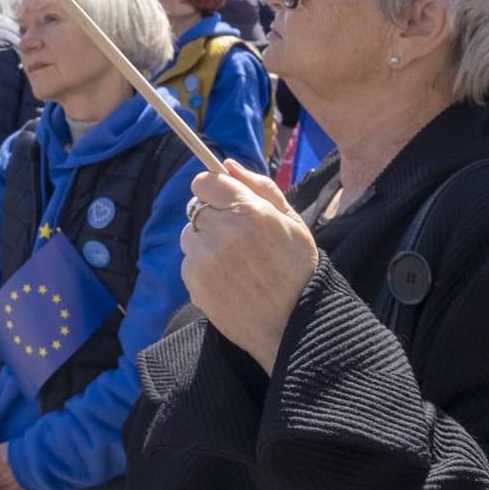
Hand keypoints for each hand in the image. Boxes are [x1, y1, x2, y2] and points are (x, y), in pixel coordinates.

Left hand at [181, 159, 319, 372]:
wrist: (297, 325)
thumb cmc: (299, 269)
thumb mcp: (291, 221)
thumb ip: (260, 186)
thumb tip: (227, 164)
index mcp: (248, 209)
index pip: (204, 182)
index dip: (212, 190)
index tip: (223, 201)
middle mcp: (222, 230)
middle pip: (196, 209)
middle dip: (213, 219)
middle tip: (239, 241)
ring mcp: (204, 257)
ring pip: (190, 237)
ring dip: (205, 244)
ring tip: (236, 264)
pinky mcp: (194, 282)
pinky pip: (189, 263)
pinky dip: (203, 269)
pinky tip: (229, 282)